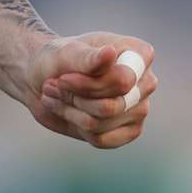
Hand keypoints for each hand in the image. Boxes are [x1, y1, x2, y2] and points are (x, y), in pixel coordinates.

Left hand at [24, 33, 155, 148]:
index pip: (123, 80)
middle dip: (76, 97)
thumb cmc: (60, 58)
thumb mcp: (68, 53)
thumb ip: (90, 57)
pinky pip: (101, 139)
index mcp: (139, 54)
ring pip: (103, 123)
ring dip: (70, 109)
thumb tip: (110, 53)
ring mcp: (139, 109)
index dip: (90, 84)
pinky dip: (75, 124)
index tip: (64, 77)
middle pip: (113, 105)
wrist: (46, 76)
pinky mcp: (128, 131)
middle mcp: (146, 83)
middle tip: (52, 85)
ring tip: (53, 93)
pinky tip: (64, 109)